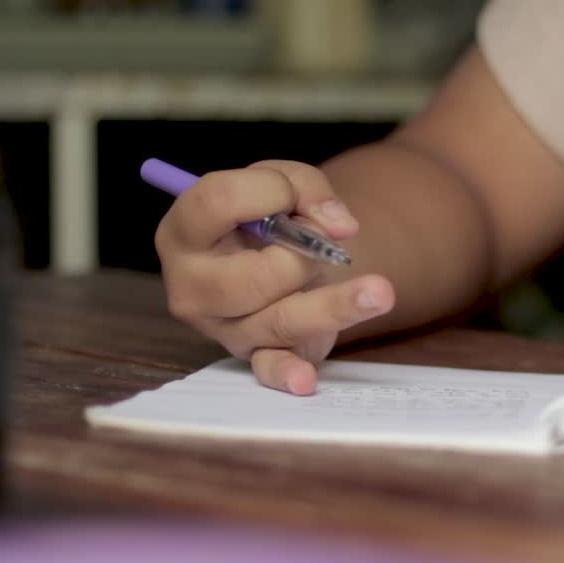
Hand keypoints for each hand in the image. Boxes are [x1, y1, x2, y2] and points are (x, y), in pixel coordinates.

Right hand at [155, 160, 394, 394]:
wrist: (279, 256)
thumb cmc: (268, 216)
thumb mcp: (280, 182)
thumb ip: (304, 187)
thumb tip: (339, 226)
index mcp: (183, 232)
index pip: (216, 203)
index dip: (266, 190)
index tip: (292, 193)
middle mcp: (193, 287)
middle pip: (253, 276)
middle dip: (302, 253)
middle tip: (321, 243)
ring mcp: (223, 327)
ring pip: (280, 319)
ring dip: (334, 305)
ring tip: (380, 292)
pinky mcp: (255, 353)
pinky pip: (269, 368)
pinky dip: (287, 374)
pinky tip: (305, 380)